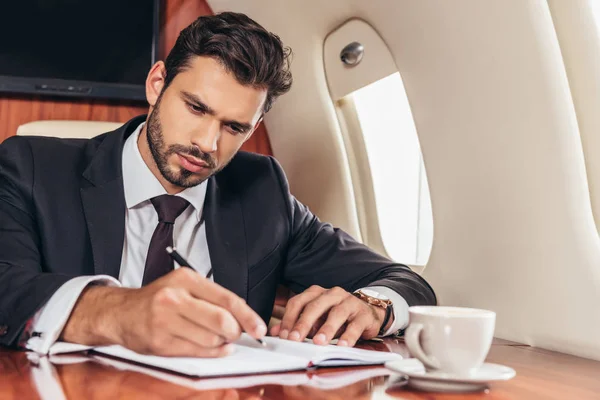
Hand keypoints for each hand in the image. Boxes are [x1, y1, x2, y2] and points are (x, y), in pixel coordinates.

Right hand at [61, 268, 266, 356]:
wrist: (121, 313)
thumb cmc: (159, 299)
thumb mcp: (185, 286)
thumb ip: (213, 299)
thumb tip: (244, 320)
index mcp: (185, 279)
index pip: (226, 298)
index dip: (247, 316)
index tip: (260, 328)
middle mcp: (174, 298)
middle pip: (221, 321)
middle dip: (235, 332)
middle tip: (234, 334)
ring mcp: (164, 321)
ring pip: (211, 339)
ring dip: (220, 343)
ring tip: (214, 337)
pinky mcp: (159, 343)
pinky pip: (196, 352)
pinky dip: (210, 352)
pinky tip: (210, 347)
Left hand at [269, 285, 385, 346]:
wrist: (368, 313)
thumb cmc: (337, 316)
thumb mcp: (315, 319)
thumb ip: (296, 323)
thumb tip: (275, 333)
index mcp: (317, 293)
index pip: (298, 302)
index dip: (289, 319)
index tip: (283, 336)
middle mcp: (332, 294)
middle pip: (315, 306)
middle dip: (303, 323)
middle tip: (295, 339)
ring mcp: (349, 302)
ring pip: (336, 314)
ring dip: (327, 329)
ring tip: (318, 342)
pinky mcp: (364, 314)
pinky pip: (355, 325)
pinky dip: (348, 336)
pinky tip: (342, 346)